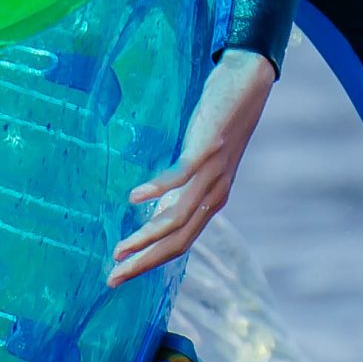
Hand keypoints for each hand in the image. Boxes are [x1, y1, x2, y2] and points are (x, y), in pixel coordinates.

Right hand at [108, 48, 276, 287]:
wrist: (249, 83)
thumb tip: (152, 206)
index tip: (121, 275)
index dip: (151, 262)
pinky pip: (180, 177)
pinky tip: (132, 196)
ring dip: (146, 236)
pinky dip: (156, 189)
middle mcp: (215, 193)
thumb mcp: (201, 162)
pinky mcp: (207, 149)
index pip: (181, 243)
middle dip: (144, 262)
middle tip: (113, 278)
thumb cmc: (220, 121)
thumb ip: (182, 186)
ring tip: (119, 249)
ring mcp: (212, 173)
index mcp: (213, 200)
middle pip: (177, 240)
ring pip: (177, 217)